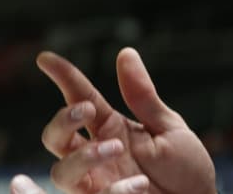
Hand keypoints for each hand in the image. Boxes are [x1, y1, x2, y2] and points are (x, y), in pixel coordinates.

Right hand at [9, 47, 215, 193]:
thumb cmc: (186, 170)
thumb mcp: (169, 129)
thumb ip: (143, 97)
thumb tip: (125, 53)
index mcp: (111, 129)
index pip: (80, 98)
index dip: (63, 77)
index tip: (45, 58)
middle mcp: (97, 156)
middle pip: (55, 137)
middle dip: (63, 120)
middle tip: (87, 110)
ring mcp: (98, 184)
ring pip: (61, 172)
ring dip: (84, 158)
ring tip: (116, 148)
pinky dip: (115, 192)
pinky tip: (139, 186)